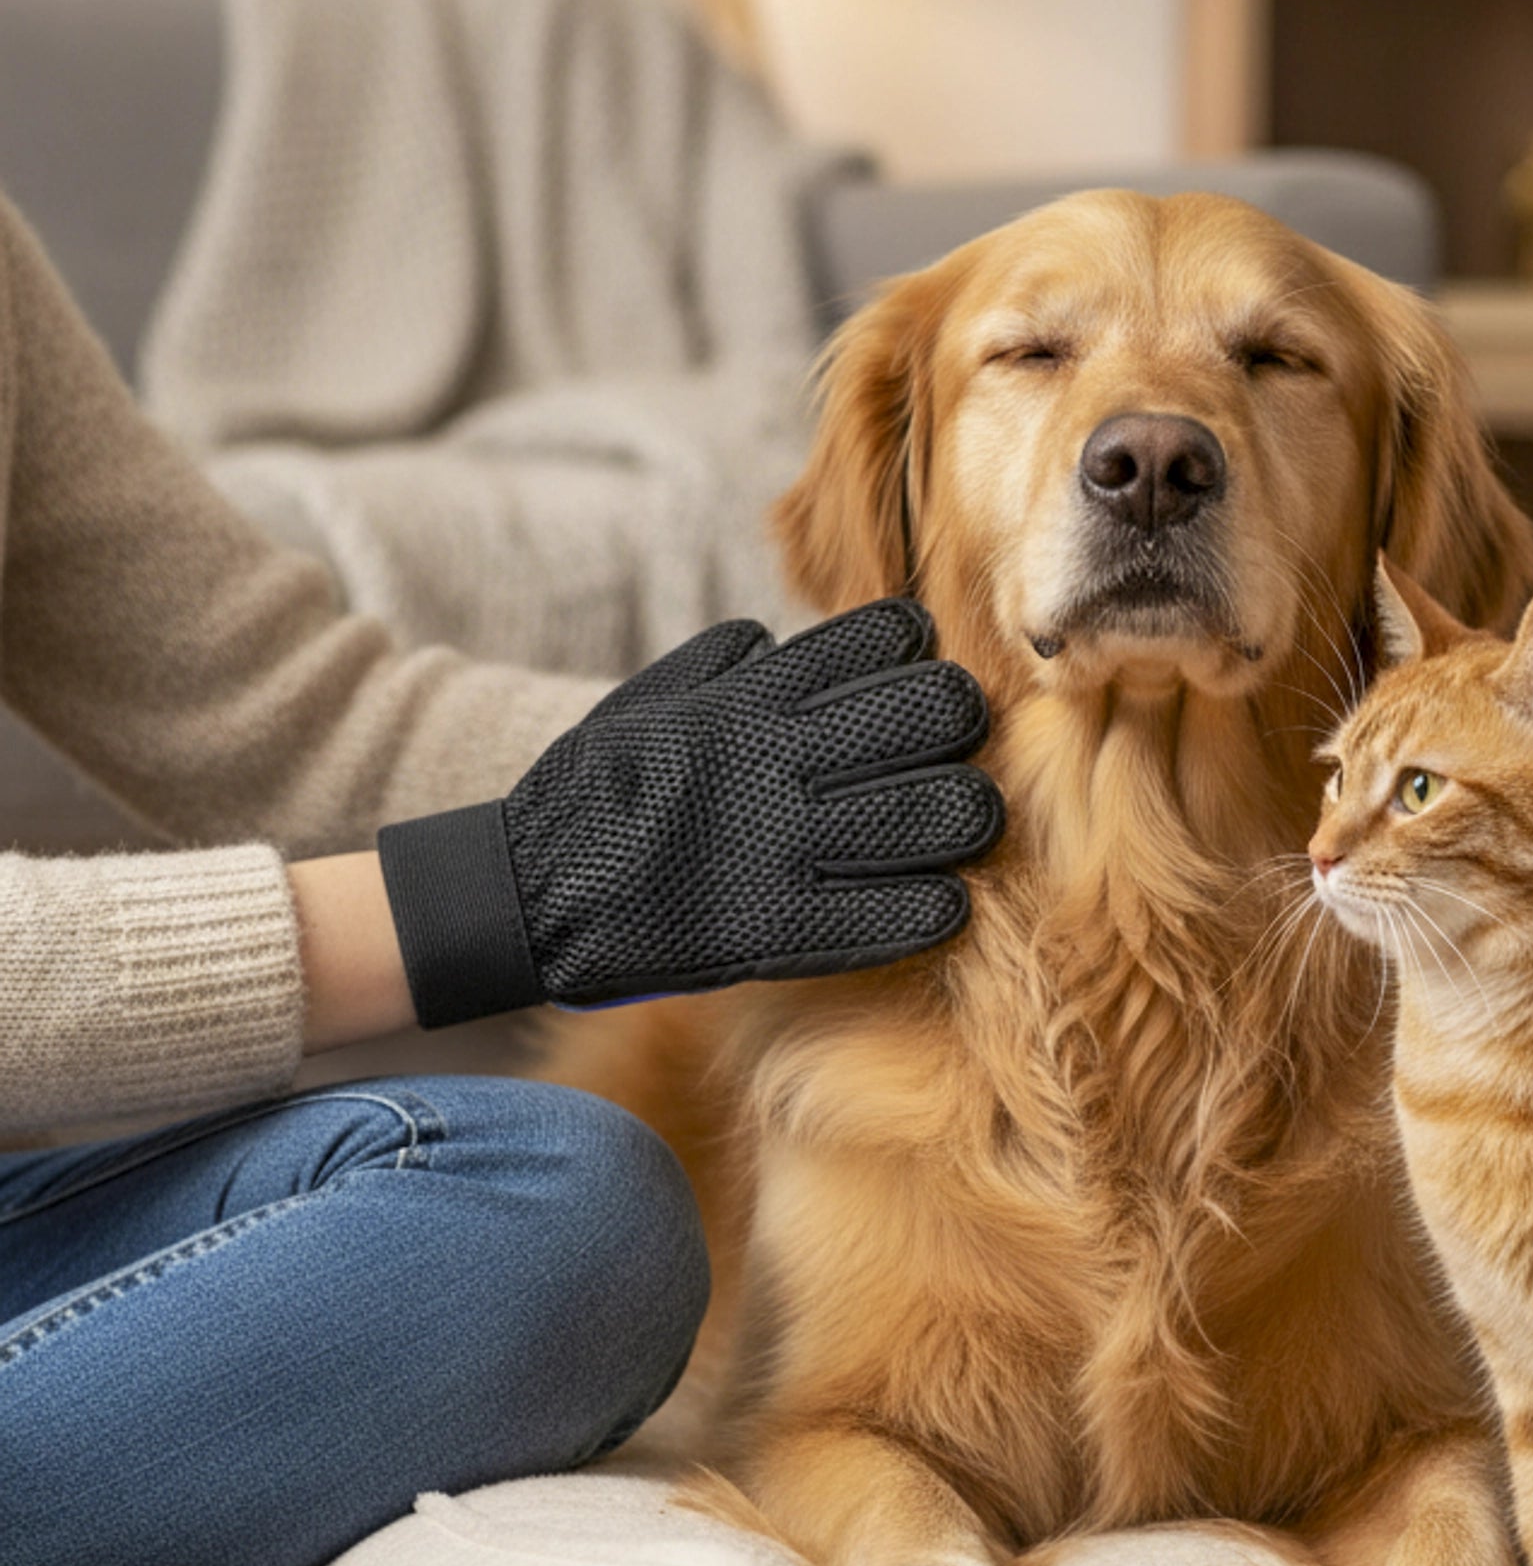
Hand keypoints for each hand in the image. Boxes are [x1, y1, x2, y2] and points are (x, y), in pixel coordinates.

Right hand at [377, 601, 1003, 1026]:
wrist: (529, 896)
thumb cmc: (599, 790)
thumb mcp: (652, 698)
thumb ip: (726, 661)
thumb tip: (782, 633)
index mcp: (750, 696)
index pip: (889, 636)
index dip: (921, 652)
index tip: (917, 676)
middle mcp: (777, 759)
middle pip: (936, 716)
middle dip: (966, 727)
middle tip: (958, 750)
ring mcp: (783, 847)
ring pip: (937, 814)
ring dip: (970, 818)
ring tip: (961, 829)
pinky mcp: (780, 931)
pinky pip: (899, 915)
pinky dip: (937, 908)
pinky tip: (943, 903)